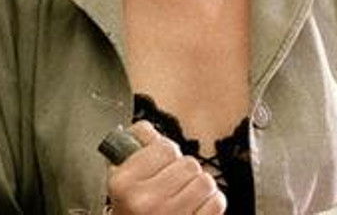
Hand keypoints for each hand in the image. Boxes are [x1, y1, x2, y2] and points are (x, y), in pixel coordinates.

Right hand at [106, 121, 226, 214]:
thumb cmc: (131, 213)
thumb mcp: (120, 182)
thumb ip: (133, 150)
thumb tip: (147, 130)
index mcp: (124, 184)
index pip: (163, 147)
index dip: (165, 153)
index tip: (161, 163)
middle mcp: (145, 201)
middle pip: (187, 163)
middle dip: (184, 171)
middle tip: (173, 183)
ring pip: (205, 181)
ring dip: (200, 186)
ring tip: (187, 194)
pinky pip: (217, 202)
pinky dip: (212, 202)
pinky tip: (197, 206)